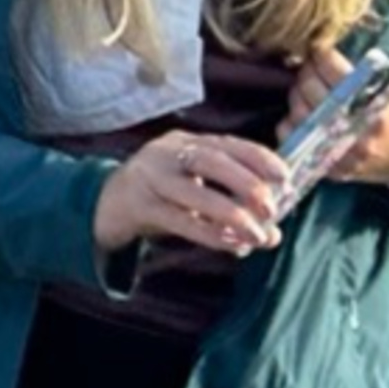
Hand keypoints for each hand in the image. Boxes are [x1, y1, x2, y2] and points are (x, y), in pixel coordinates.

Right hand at [91, 130, 288, 260]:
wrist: (103, 205)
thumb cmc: (160, 196)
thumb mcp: (193, 187)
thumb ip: (230, 202)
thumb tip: (274, 233)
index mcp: (185, 142)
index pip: (227, 143)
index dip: (259, 158)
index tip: (285, 178)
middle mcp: (165, 153)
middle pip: (210, 160)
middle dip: (246, 184)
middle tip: (272, 209)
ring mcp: (148, 177)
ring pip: (193, 192)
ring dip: (231, 215)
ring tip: (257, 235)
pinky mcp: (137, 205)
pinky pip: (178, 220)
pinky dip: (208, 233)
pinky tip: (231, 245)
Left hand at [288, 44, 388, 184]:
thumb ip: (373, 72)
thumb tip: (337, 42)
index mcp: (376, 108)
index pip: (337, 72)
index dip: (323, 55)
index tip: (321, 48)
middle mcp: (354, 129)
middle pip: (311, 88)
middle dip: (307, 72)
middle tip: (311, 65)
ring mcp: (336, 149)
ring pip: (297, 110)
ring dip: (298, 94)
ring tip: (308, 87)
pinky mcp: (321, 162)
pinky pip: (290, 133)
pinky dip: (290, 120)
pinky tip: (303, 112)